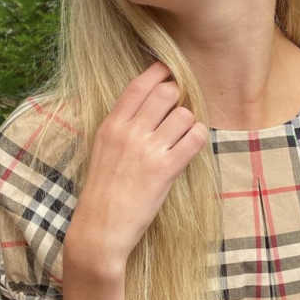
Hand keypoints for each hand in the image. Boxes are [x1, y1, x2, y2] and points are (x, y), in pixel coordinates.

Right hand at [65, 61, 207, 269]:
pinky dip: (199, 138)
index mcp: (111, 125)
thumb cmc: (102, 191)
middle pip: (166, 92)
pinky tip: (191, 146)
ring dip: (189, 123)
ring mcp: (148, 150)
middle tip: (176, 114)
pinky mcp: (165, 169)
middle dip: (177, 99)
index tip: (169, 71)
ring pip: (184, 114)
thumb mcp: (103, 150)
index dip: (159, 72)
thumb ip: (122, 126)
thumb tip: (148, 107)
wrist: (100, 229)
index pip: (139, 85)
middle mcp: (129, 132)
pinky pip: (195, 138)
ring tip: (182, 136)